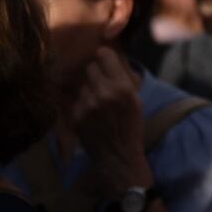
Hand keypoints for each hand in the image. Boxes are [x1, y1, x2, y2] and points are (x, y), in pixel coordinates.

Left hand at [71, 47, 152, 197]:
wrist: (118, 157)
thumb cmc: (130, 127)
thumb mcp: (136, 100)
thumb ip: (123, 78)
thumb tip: (109, 56)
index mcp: (122, 87)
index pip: (103, 54)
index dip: (104, 58)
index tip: (105, 62)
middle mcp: (103, 93)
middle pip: (90, 67)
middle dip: (96, 74)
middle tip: (103, 85)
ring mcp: (86, 106)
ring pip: (82, 84)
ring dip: (88, 90)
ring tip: (98, 105)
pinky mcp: (75, 117)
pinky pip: (76, 100)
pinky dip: (82, 105)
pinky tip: (90, 116)